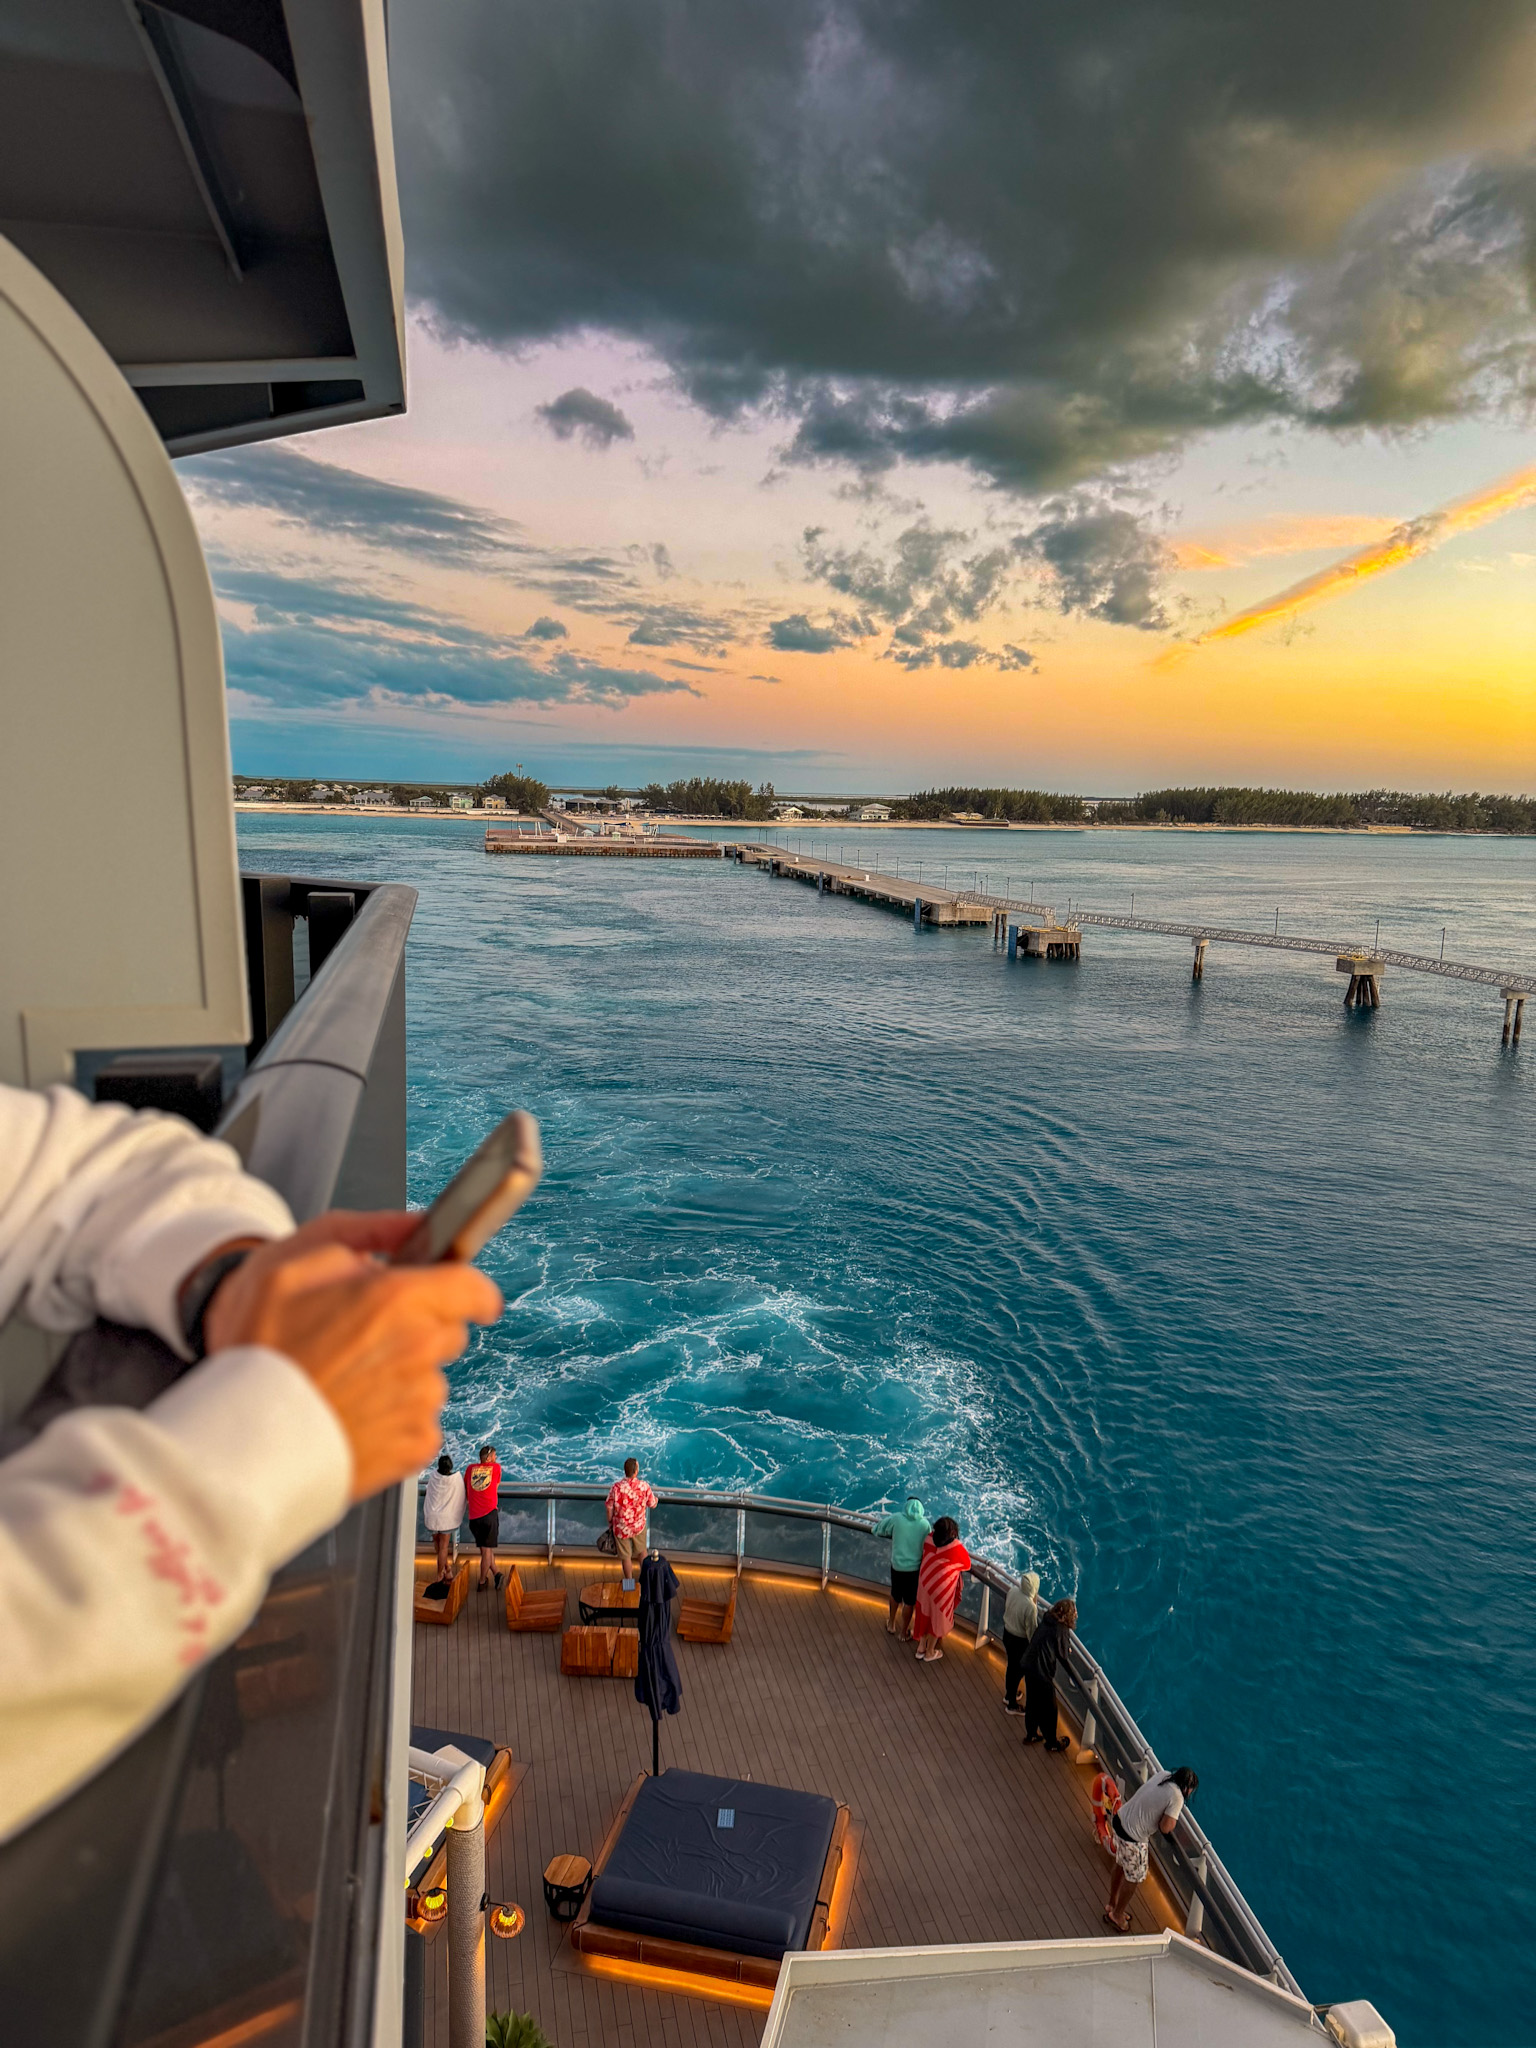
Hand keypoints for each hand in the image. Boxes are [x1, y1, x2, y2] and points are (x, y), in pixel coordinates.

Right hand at [201, 1212, 502, 1500]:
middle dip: (421, 1329)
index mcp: (396, 1301)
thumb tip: (408, 1227)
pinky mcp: (414, 1448)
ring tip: (345, 1383)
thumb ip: (360, 1234)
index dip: (468, 1288)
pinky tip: (351, 1415)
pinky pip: (420, 1423)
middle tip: (365, 1338)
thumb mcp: (288, 1265)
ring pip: (432, 1379)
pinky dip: (395, 1420)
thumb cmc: (257, 1355)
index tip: (465, 1294)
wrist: (237, 1442)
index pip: (473, 1287)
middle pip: (450, 1332)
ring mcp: (420, 1403)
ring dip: (403, 1377)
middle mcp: (418, 1351)